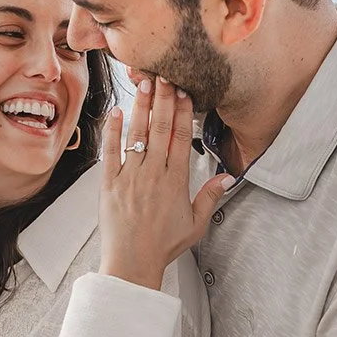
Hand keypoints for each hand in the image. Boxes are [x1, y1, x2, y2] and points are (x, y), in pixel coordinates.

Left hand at [98, 74, 231, 289]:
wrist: (132, 261)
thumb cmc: (163, 245)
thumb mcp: (196, 224)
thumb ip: (210, 197)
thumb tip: (227, 178)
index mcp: (176, 183)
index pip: (181, 139)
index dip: (183, 113)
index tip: (185, 92)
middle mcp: (153, 175)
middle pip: (160, 129)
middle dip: (163, 100)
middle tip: (164, 74)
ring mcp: (130, 177)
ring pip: (137, 135)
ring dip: (141, 107)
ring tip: (143, 83)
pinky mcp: (109, 183)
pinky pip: (111, 151)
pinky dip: (113, 130)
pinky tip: (117, 112)